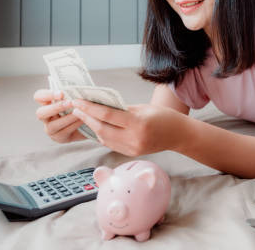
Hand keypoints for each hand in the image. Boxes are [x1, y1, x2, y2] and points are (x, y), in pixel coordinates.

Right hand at [33, 89, 85, 142]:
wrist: (91, 122)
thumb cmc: (81, 105)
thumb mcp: (76, 97)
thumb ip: (73, 92)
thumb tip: (79, 85)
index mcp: (47, 103)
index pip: (39, 96)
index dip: (47, 95)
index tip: (61, 93)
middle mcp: (45, 116)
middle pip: (40, 113)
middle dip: (56, 108)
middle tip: (70, 103)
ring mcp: (50, 128)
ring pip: (52, 125)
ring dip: (67, 118)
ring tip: (79, 113)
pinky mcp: (59, 138)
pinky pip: (64, 132)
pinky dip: (74, 125)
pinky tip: (82, 120)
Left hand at [69, 100, 186, 155]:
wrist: (178, 135)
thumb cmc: (163, 117)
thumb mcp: (143, 108)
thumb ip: (123, 109)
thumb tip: (101, 106)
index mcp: (138, 124)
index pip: (107, 115)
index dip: (90, 108)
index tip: (78, 101)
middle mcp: (134, 139)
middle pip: (102, 129)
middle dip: (87, 118)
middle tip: (76, 108)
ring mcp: (132, 149)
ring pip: (104, 139)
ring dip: (92, 127)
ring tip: (83, 116)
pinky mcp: (131, 154)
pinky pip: (111, 144)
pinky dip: (102, 135)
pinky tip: (96, 127)